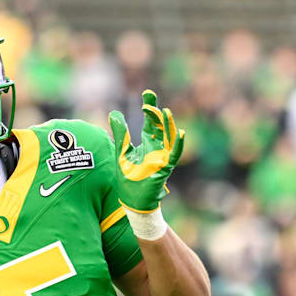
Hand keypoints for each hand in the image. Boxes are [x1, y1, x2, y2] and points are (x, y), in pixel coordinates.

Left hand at [108, 89, 184, 212]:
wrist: (131, 201)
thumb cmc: (128, 179)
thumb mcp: (121, 152)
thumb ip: (120, 134)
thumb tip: (113, 113)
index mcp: (147, 144)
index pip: (150, 122)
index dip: (149, 108)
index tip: (147, 94)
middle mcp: (157, 148)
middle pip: (159, 126)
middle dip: (155, 111)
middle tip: (149, 96)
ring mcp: (162, 157)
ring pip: (169, 137)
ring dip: (168, 124)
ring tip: (164, 111)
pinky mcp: (165, 168)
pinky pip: (174, 154)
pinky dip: (179, 145)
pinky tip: (181, 133)